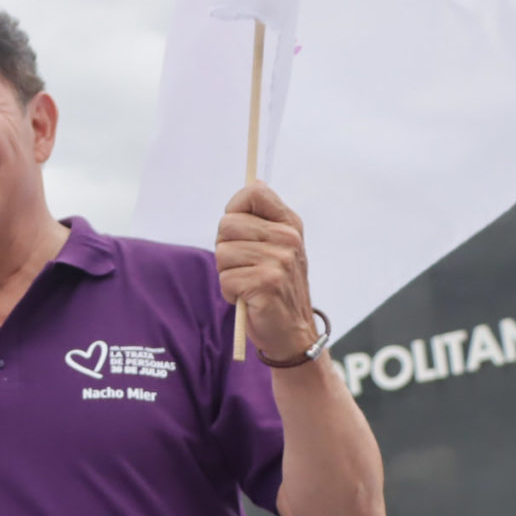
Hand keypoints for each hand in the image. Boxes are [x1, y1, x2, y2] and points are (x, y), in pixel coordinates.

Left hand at [215, 182, 322, 365]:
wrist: (293, 332)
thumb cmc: (275, 286)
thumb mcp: (277, 247)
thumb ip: (262, 219)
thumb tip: (253, 183)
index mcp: (290, 224)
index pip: (253, 193)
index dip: (235, 209)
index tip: (239, 231)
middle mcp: (288, 238)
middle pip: (227, 224)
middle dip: (226, 247)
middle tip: (244, 266)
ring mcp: (279, 260)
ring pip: (222, 252)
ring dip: (227, 272)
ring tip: (247, 283)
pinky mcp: (266, 283)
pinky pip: (225, 278)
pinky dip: (229, 292)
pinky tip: (247, 298)